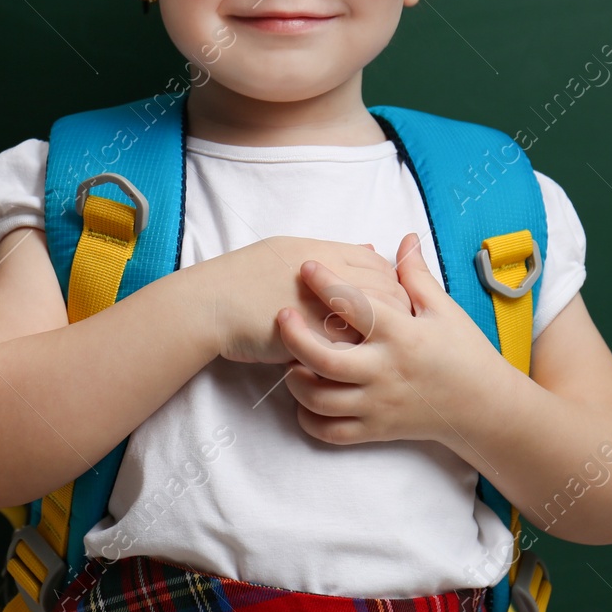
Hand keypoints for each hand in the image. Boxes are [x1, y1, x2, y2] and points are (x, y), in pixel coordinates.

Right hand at [187, 236, 412, 364]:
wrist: (213, 303)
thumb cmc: (245, 277)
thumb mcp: (289, 249)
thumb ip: (332, 253)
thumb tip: (371, 250)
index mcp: (324, 251)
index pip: (379, 263)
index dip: (392, 281)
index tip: (393, 297)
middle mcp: (330, 277)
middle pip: (387, 291)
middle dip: (399, 310)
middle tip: (396, 328)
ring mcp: (323, 310)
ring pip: (375, 323)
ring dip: (383, 336)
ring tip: (380, 347)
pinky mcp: (314, 341)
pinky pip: (352, 349)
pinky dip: (361, 356)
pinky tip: (358, 363)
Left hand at [274, 231, 517, 446]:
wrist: (485, 408)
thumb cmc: (464, 353)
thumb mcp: (444, 311)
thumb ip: (416, 277)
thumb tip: (405, 239)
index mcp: (402, 336)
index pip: (356, 306)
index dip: (327, 284)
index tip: (307, 266)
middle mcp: (386, 372)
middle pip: (325, 359)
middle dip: (295, 337)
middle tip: (281, 316)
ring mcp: (378, 404)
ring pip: (320, 399)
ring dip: (296, 380)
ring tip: (289, 360)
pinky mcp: (376, 430)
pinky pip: (331, 431)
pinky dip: (309, 418)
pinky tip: (304, 397)